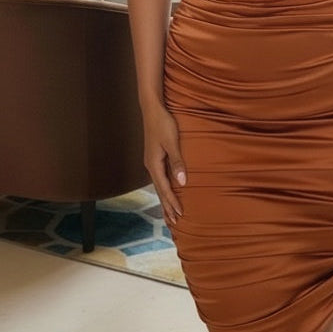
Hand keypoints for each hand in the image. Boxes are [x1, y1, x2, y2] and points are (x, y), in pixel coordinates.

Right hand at [142, 104, 186, 224]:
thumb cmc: (163, 123)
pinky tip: (168, 190)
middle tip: (174, 223)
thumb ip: (177, 162)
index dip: (172, 203)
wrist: (152, 109)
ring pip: (159, 185)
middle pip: (160, 191)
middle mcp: (151, 166)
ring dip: (165, 199)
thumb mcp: (172, 142)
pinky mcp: (155, 156)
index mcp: (154, 164)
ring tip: (169, 213)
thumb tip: (182, 183)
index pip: (164, 189)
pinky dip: (164, 188)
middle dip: (167, 206)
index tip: (180, 216)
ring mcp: (152, 161)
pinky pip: (160, 177)